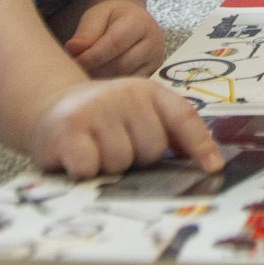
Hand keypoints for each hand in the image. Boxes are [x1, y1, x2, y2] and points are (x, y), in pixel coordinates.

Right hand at [25, 78, 223, 178]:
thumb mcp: (138, 115)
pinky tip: (76, 159)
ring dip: (109, 167)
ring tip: (95, 150)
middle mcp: (125, 95)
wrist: (50, 107)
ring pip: (121, 162)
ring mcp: (96, 110)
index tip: (213, 168)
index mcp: (149, 92)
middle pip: (152, 149)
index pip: (183, 117)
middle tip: (116, 147)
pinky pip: (90, 168)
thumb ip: (170, 133)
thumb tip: (208, 162)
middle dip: (137, 158)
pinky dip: (85, 172)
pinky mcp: (68, 131)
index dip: (200, 144)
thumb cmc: (103, 119)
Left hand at [64, 0, 166, 78]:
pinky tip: (100, 83)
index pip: (114, 43)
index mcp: (140, 23)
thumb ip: (86, 32)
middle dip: (95, 70)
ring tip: (86, 75)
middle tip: (76, 72)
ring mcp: (155, 62)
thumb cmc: (111, 18)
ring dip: (102, 81)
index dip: (91, 56)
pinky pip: (130, 87)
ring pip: (125, 79)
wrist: (131, 21)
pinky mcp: (152, 76)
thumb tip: (72, 49)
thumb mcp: (96, 16)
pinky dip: (112, 87)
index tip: (73, 62)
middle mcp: (154, 43)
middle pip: (121, 65)